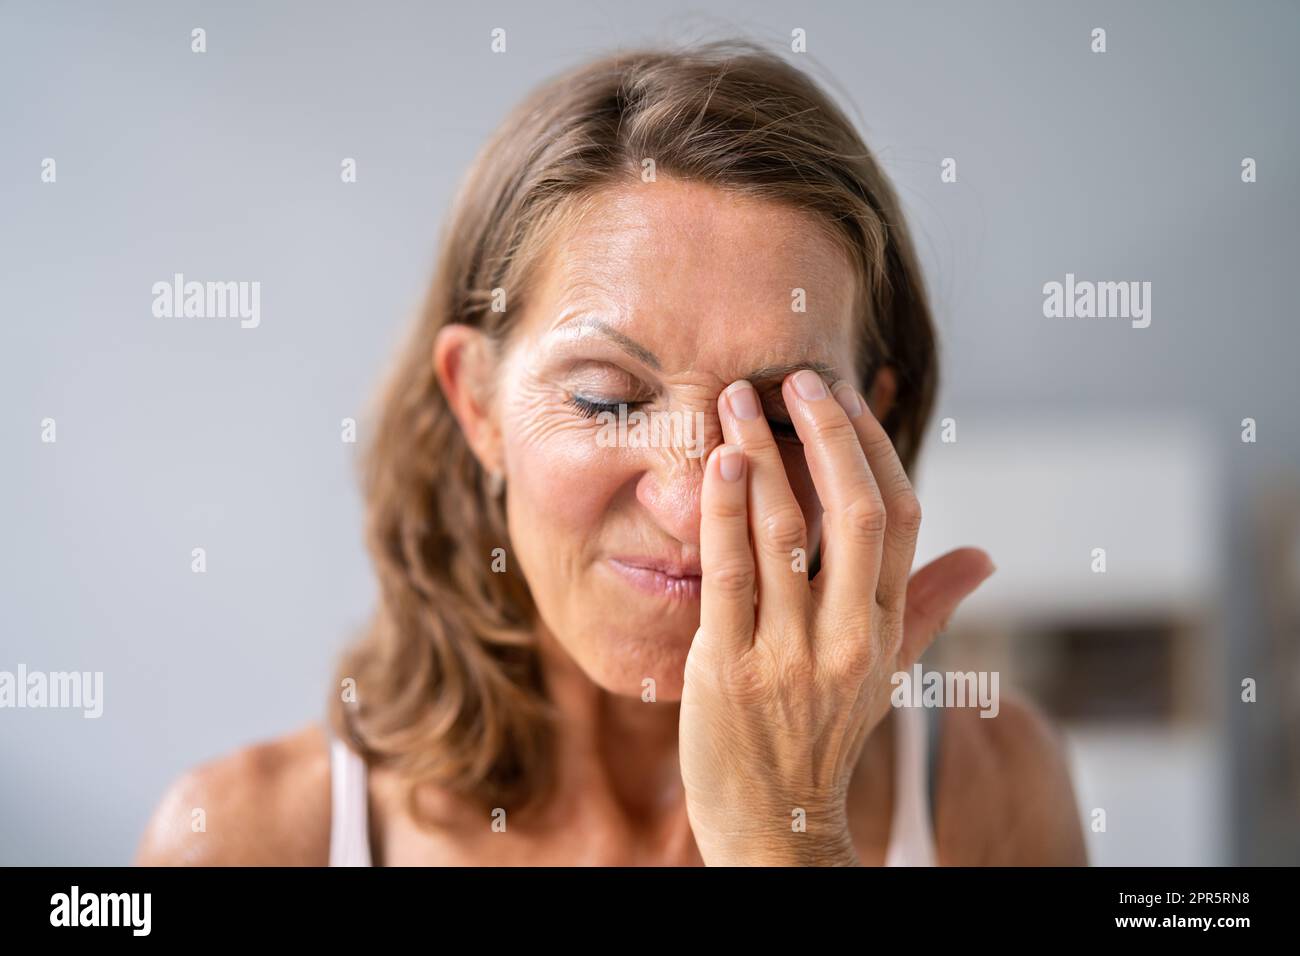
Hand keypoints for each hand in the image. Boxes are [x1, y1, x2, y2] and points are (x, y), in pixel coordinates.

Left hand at [679, 370, 994, 865]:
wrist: (774, 827)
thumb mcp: (885, 674)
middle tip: (795, 377)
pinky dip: (724, 513)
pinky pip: (729, 575)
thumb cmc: (824, 737)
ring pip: (786, 533)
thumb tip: (985, 555)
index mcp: (886, 630)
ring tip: (739, 400)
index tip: (841, 397)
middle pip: (857, 513)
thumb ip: (928, 606)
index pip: (901, 519)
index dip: (873, 448)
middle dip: (826, 435)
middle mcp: (848, 638)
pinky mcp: (729, 669)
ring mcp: (789, 654)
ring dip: (762, 455)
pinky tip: (717, 464)